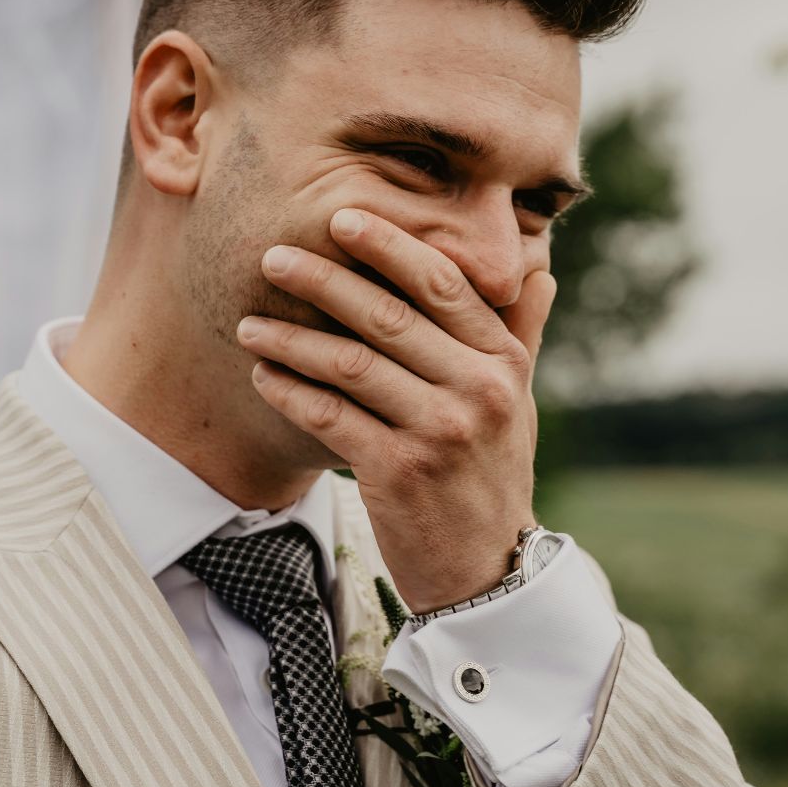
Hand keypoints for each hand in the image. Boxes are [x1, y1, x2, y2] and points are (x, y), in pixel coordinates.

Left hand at [236, 206, 555, 612]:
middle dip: (323, 279)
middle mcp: (478, 389)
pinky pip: (329, 416)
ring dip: (292, 338)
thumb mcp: (519, 400)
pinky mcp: (398, 472)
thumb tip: (538, 265)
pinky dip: (289, 391)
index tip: (342, 217)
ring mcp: (439, 432)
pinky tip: (262, 375)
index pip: (443, 283)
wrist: (488, 568)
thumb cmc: (493, 472)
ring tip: (249, 323)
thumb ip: (520, 330)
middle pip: (387, 315)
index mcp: (503, 361)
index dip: (390, 245)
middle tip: (273, 255)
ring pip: (350, 364)